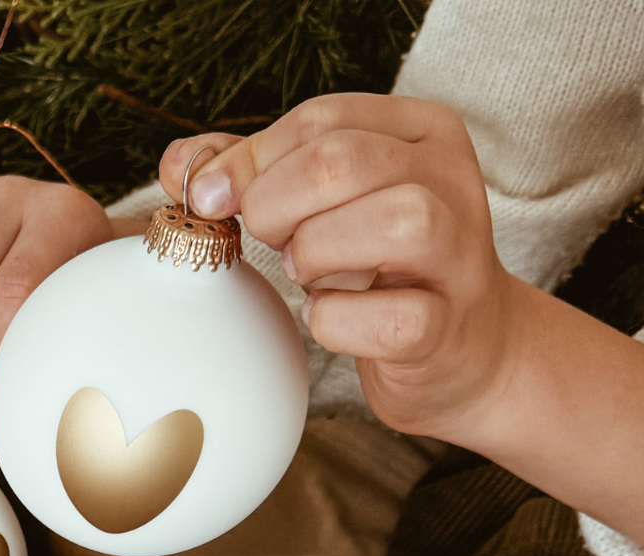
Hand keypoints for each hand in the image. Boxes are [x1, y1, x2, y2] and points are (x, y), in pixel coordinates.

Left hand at [159, 93, 514, 441]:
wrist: (464, 348)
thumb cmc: (380, 268)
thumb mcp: (324, 203)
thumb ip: (255, 173)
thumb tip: (179, 164)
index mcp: (420, 131)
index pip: (320, 118)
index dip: (251, 161)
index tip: (214, 200)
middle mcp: (451, 178)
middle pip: (340, 162)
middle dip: (276, 207)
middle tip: (274, 243)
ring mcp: (460, 252)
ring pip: (387, 223)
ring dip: (314, 255)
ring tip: (309, 275)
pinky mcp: (448, 325)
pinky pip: (385, 318)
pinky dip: (336, 322)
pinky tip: (329, 317)